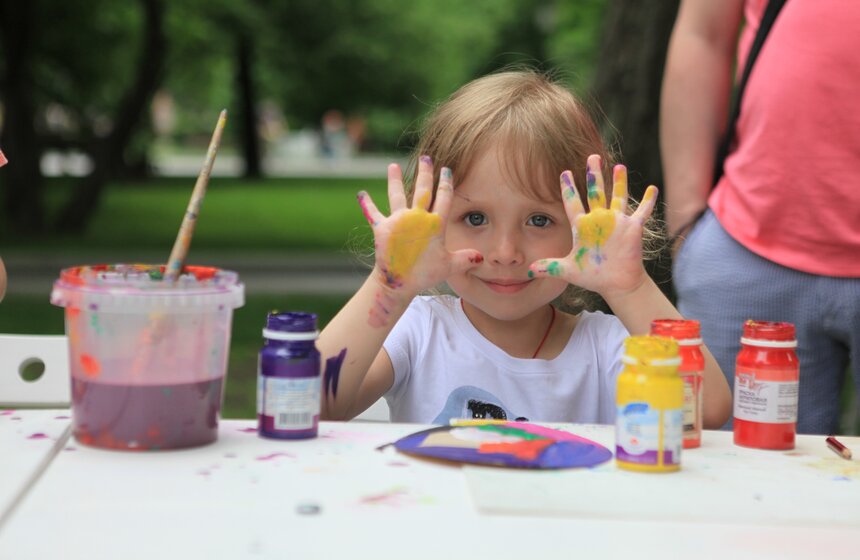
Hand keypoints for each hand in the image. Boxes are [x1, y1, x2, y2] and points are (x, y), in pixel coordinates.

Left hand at [357, 156, 482, 296]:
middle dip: (425, 173)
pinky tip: (361, 194)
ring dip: (394, 180)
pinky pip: (373, 213)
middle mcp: (417, 218)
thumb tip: (481, 257)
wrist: (398, 282)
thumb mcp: (448, 266)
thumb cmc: (424, 275)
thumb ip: (464, 258)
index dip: (446, 183)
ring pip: (397, 195)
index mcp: (435, 225)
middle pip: (422, 190)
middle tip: (426, 158)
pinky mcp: (381, 228)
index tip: (447, 170)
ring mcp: (398, 221)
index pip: (444, 198)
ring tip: (392, 166)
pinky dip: (367, 204)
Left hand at [528, 155, 657, 297]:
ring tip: (619, 166)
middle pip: (596, 192)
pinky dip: (647, 201)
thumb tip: (528, 271)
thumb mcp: (568, 270)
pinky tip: (653, 188)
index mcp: (582, 226)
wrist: (616, 284)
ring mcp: (616, 222)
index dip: (568, 188)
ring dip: (619, 182)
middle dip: (594, 174)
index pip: (573, 202)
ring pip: (618, 196)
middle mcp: (599, 220)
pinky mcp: (632, 228)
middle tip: (592, 156)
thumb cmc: (593, 276)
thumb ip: (549, 267)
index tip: (564, 172)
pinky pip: (642, 211)